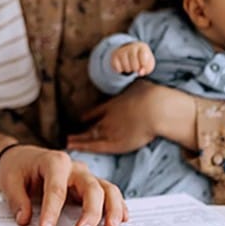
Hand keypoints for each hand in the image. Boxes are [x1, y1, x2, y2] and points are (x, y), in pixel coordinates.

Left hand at [0, 145, 127, 225]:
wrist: (23, 158)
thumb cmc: (18, 168)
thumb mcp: (9, 181)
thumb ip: (17, 200)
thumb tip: (24, 220)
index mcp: (54, 162)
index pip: (56, 189)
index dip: (51, 212)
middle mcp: (75, 168)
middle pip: (91, 188)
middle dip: (89, 213)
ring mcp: (86, 177)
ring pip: (107, 189)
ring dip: (112, 209)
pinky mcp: (91, 186)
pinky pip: (110, 194)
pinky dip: (118, 206)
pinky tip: (122, 220)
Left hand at [65, 80, 195, 153]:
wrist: (155, 109)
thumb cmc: (150, 95)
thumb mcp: (138, 85)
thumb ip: (133, 86)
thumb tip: (134, 78)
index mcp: (112, 104)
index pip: (96, 112)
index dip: (88, 116)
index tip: (82, 118)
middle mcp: (108, 118)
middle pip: (92, 126)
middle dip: (81, 131)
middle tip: (70, 135)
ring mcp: (110, 131)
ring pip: (90, 137)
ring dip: (79, 140)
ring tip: (69, 142)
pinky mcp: (116, 143)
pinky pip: (95, 146)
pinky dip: (83, 146)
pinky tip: (73, 146)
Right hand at [111, 41, 154, 75]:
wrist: (131, 51)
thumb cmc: (142, 59)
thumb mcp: (148, 63)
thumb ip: (147, 68)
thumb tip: (140, 72)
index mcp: (142, 47)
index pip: (143, 56)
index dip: (144, 64)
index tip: (143, 65)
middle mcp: (131, 47)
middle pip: (134, 64)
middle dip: (136, 69)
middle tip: (136, 66)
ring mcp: (122, 51)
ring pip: (126, 67)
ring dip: (129, 70)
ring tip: (130, 66)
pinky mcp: (114, 56)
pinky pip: (118, 68)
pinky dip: (121, 70)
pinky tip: (123, 66)